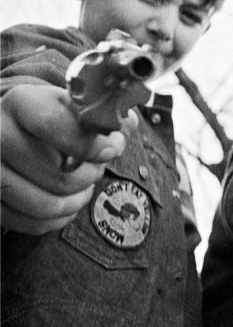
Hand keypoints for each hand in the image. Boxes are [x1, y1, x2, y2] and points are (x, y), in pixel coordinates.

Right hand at [1, 85, 133, 233]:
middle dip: (90, 175)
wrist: (6, 127)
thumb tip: (126, 124)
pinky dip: (59, 217)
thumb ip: (99, 114)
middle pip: (59, 174)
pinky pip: (32, 222)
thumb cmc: (47, 116)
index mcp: (20, 103)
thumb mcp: (69, 104)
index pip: (54, 126)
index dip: (90, 144)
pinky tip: (67, 202)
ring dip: (76, 199)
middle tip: (96, 167)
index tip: (112, 149)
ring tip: (84, 185)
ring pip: (46, 204)